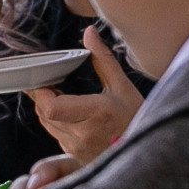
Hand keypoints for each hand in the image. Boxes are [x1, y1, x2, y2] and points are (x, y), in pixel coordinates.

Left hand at [26, 27, 140, 163]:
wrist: (147, 149)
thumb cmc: (136, 116)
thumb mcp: (122, 85)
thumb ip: (102, 58)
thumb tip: (89, 32)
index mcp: (95, 113)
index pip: (51, 107)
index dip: (42, 92)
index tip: (48, 79)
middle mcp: (83, 134)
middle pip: (44, 113)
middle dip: (43, 96)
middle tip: (53, 83)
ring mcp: (78, 147)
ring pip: (47, 124)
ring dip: (48, 108)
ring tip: (61, 95)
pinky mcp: (75, 155)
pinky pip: (55, 134)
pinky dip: (56, 121)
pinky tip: (68, 112)